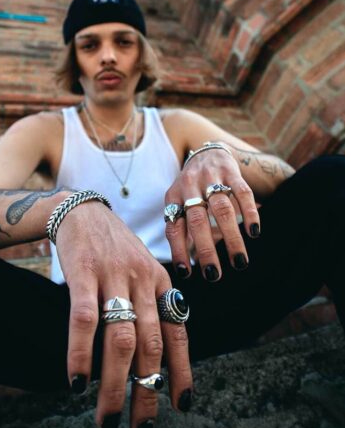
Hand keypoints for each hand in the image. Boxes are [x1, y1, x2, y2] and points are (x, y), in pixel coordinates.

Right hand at [55, 200, 192, 427]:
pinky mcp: (84, 273)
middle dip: (148, 391)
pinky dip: (81, 353)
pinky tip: (76, 382)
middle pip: (151, 346)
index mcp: (161, 285)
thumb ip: (148, 307)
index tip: (182, 405)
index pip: (178, 334)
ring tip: (108, 420)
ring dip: (116, 385)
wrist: (84, 211)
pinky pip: (84, 319)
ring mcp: (115, 277)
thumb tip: (144, 356)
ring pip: (121, 339)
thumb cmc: (113, 250)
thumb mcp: (141, 273)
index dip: (182, 371)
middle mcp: (144, 283)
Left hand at [165, 146, 259, 280]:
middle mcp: (189, 186)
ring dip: (231, 238)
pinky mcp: (231, 172)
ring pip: (222, 210)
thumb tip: (187, 266)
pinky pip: (242, 193)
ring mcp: (211, 178)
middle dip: (206, 250)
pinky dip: (250, 213)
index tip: (186, 273)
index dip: (178, 251)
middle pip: (198, 221)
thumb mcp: (179, 204)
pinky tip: (254, 233)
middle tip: (214, 274)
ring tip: (239, 261)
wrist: (207, 152)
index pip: (174, 228)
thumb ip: (183, 231)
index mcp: (173, 197)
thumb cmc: (192, 190)